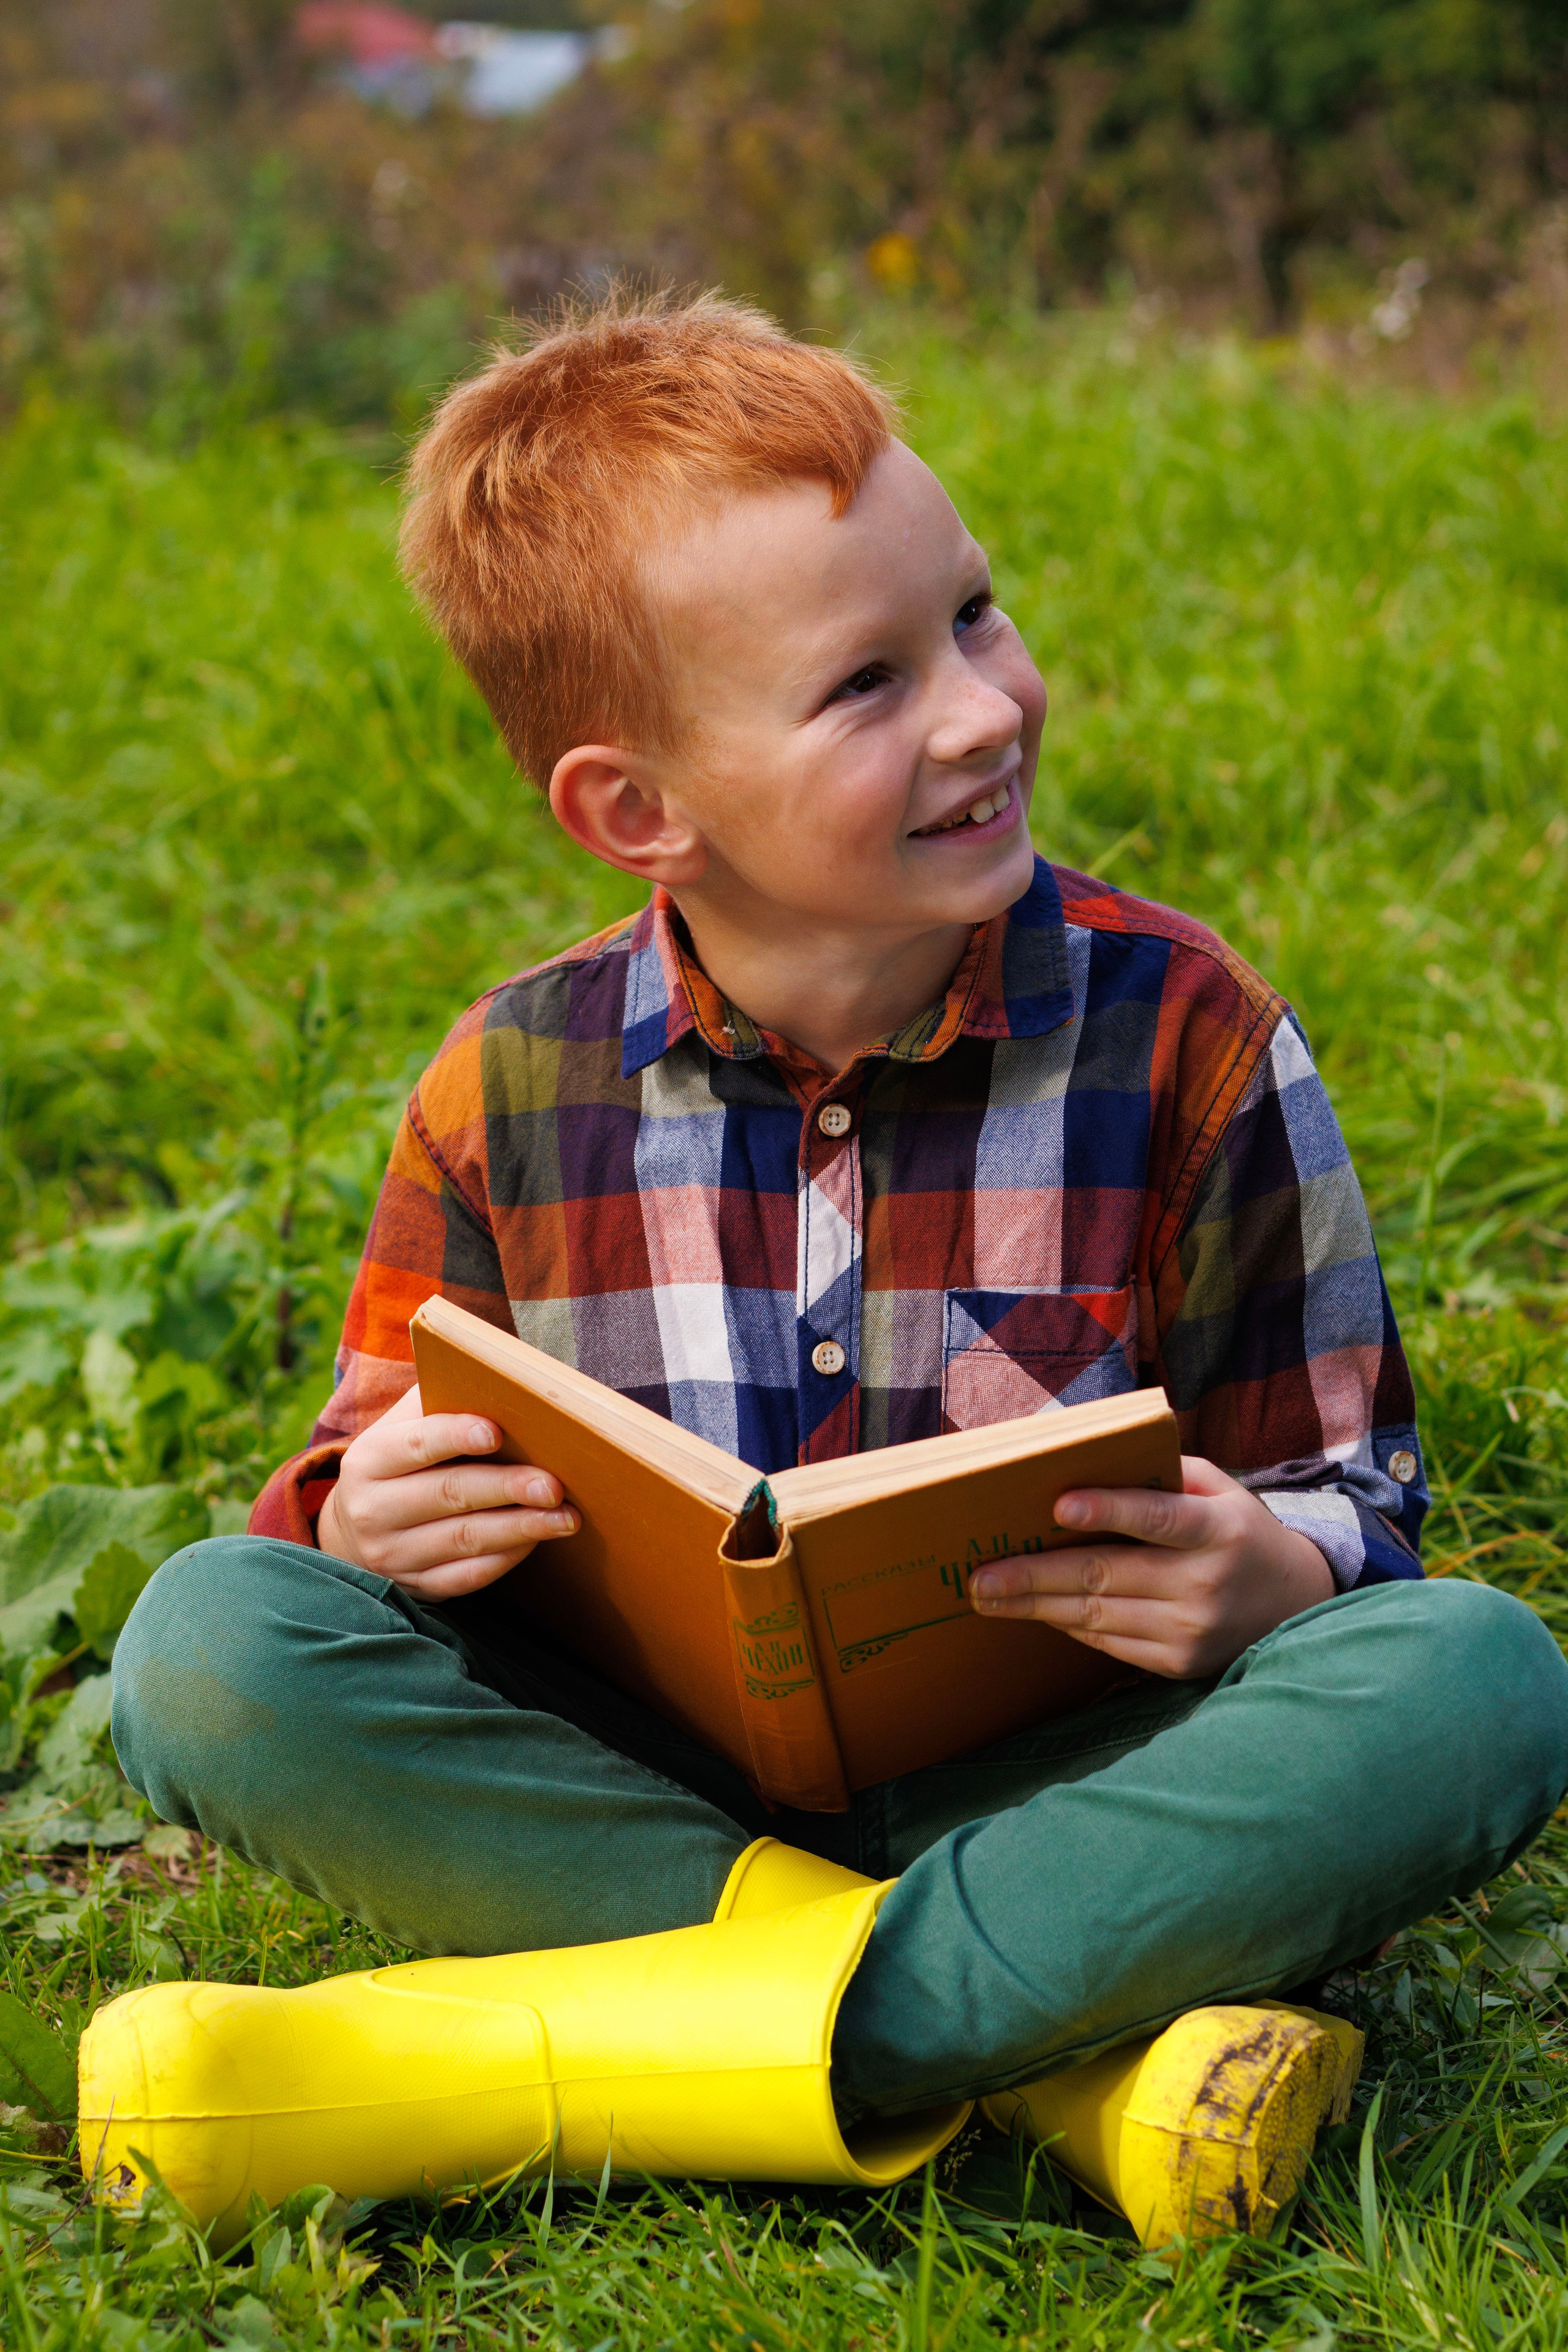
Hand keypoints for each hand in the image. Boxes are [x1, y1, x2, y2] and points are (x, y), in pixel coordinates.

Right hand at [316, 1383, 578, 1599]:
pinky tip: (536, 1541)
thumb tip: (497, 1375)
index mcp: (369, 1459)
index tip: (496, 1432)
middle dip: (505, 1488)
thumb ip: (438, 1400)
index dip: (455, 1436)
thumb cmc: (400, 1462)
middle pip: (447, 1495)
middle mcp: (373, 1510)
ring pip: (463, 1540)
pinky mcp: (416, 1587)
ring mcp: (391, 1555)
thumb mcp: (402, 1427)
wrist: (355, 1529)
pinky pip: (466, 1576)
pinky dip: (505, 1559)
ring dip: (520, 1528)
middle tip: (553, 1485)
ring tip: (565, 1518)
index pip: (416, 1444)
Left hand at [968, 1455, 1335, 1679]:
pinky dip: (1067, 1625)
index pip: (1158, 1518)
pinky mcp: (1179, 1664)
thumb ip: (1162, 1474)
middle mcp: (1205, 1583)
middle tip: (981, 1576)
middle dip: (1035, 1575)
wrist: (1294, 1603)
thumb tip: (1087, 1466)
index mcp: (1217, 1530)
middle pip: (1106, 1576)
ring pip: (1096, 1616)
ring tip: (988, 1596)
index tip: (1057, 1507)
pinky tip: (1033, 1611)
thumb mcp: (1218, 1489)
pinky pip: (1107, 1644)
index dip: (1109, 1511)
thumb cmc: (1237, 1530)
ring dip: (1036, 1606)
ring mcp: (1192, 1630)